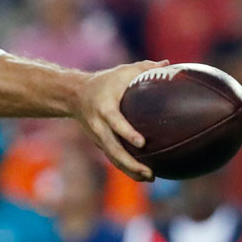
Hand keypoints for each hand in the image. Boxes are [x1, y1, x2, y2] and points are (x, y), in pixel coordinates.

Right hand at [75, 60, 165, 181]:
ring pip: (114, 158)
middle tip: (149, 171)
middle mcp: (100, 126)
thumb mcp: (122, 71)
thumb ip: (144, 68)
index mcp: (105, 108)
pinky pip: (114, 158)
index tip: (142, 143)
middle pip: (113, 149)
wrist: (74, 95)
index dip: (127, 133)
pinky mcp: (100, 143)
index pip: (116, 123)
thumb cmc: (105, 81)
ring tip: (151, 177)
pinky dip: (127, 168)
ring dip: (130, 170)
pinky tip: (143, 175)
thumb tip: (168, 64)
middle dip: (130, 163)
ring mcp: (99, 137)